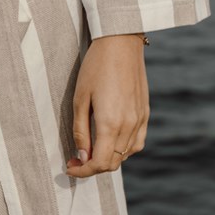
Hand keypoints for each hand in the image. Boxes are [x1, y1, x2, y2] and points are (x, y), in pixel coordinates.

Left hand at [66, 33, 149, 177]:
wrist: (120, 43)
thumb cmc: (96, 67)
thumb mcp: (80, 98)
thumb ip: (81, 131)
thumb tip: (83, 156)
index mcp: (110, 123)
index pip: (99, 163)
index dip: (82, 171)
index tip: (70, 165)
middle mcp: (129, 125)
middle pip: (113, 163)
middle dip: (93, 167)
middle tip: (77, 158)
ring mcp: (140, 119)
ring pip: (125, 154)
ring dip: (108, 158)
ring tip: (92, 148)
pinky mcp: (145, 112)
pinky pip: (137, 142)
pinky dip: (125, 149)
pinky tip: (112, 140)